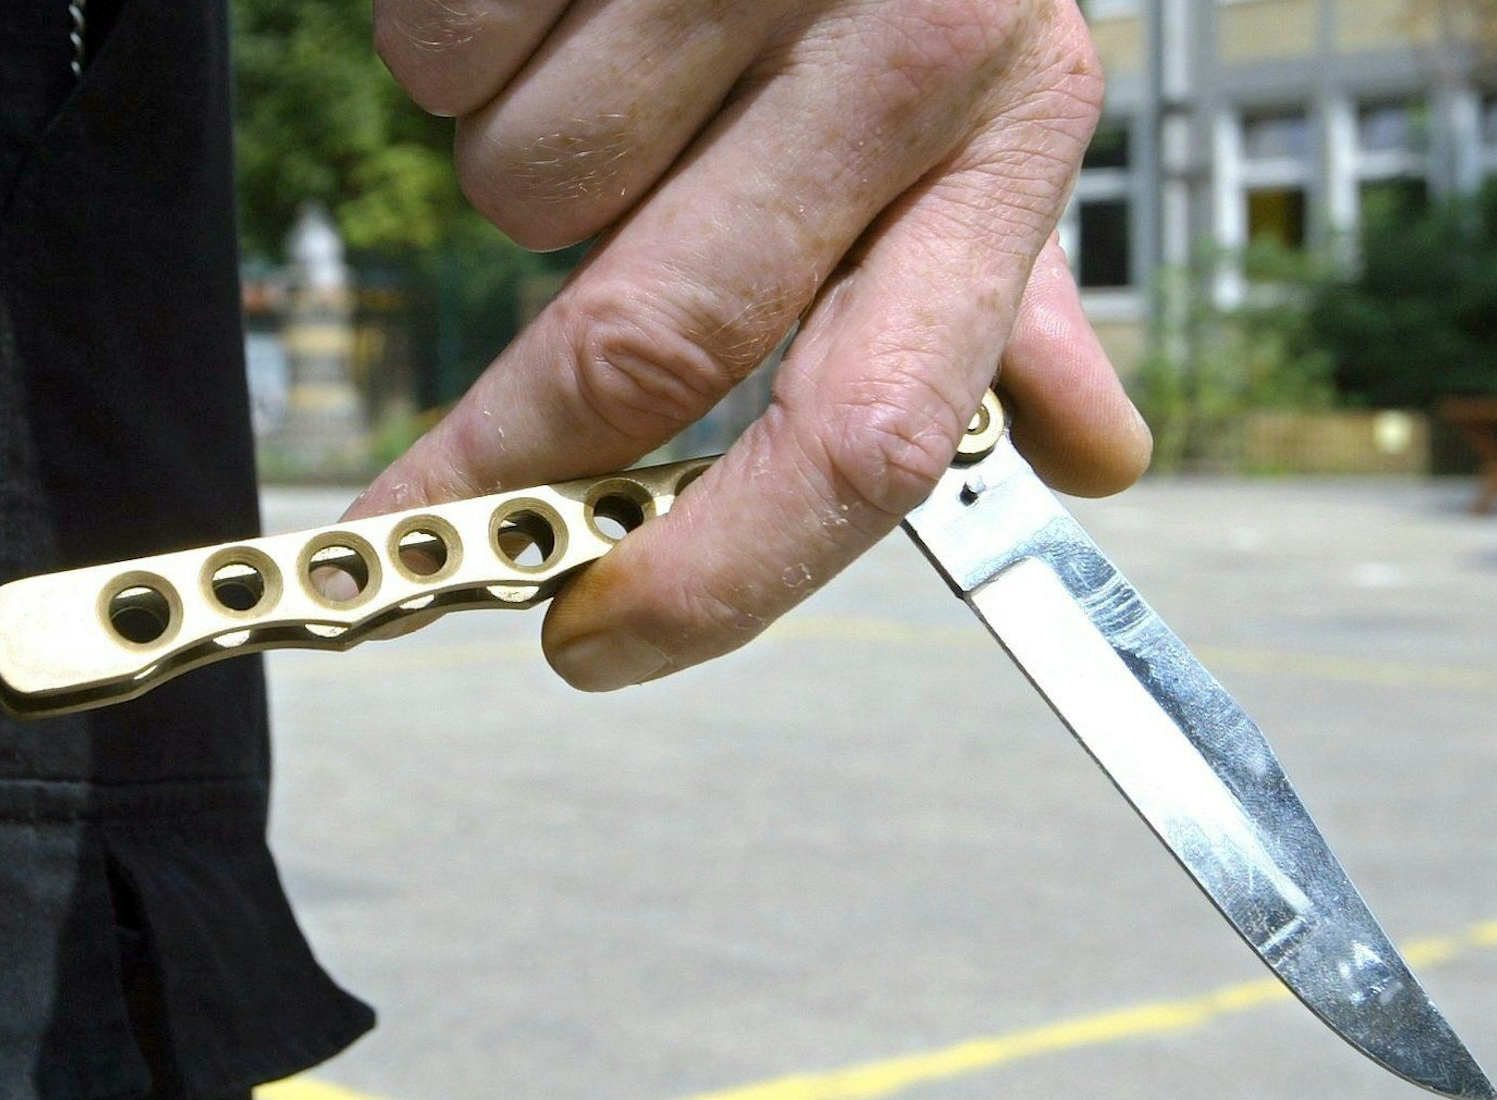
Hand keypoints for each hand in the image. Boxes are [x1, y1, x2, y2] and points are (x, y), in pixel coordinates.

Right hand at [351, 0, 1152, 689]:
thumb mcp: (989, 96)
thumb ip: (1005, 282)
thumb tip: (1094, 458)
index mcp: (1000, 131)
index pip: (876, 424)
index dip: (722, 573)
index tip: (590, 642)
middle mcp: (891, 42)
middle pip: (647, 335)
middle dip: (497, 459)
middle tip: (402, 525)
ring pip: (517, 191)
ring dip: (522, 172)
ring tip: (604, 63)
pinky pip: (437, 54)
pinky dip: (460, 48)